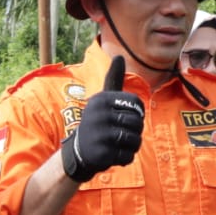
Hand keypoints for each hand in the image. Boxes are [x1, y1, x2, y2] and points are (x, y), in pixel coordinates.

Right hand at [61, 55, 143, 182]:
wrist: (78, 152)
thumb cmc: (97, 123)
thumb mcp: (102, 100)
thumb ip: (113, 79)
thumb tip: (119, 55)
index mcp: (102, 99)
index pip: (137, 105)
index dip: (137, 114)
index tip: (124, 119)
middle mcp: (99, 114)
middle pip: (138, 123)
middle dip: (134, 132)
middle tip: (119, 135)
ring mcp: (100, 134)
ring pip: (135, 141)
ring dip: (130, 146)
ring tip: (116, 144)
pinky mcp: (101, 153)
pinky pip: (128, 157)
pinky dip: (124, 159)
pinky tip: (111, 155)